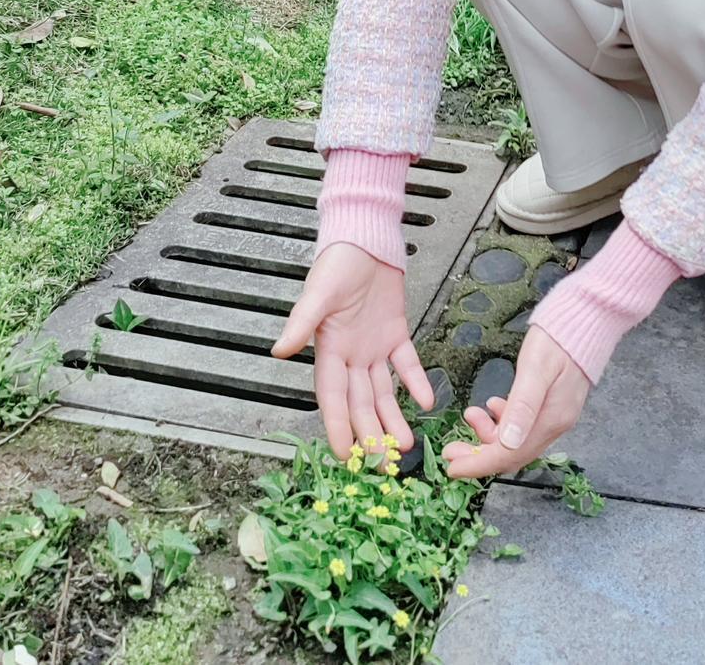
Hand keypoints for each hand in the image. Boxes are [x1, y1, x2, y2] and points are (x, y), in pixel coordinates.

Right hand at [270, 241, 434, 459]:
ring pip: (384, 392)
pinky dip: (416, 381)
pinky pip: (407, 363)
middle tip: (383, 465)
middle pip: (361, 404)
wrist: (364, 239)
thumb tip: (279, 351)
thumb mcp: (318, 293)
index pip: (333, 399)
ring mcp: (374, 346)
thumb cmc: (336, 263)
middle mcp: (351, 354)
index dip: (338, 428)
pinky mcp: (395, 332)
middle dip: (371, 435)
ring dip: (393, 417)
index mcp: (329, 349)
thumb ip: (302, 323)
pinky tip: (426, 401)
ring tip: (405, 444)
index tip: (345, 457)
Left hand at [441, 324, 591, 480]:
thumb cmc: (558, 340)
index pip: (509, 454)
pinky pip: (523, 427)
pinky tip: (493, 406)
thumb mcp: (535, 369)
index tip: (452, 468)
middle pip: (512, 453)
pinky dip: (503, 423)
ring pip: (516, 441)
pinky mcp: (552, 406)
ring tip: (471, 414)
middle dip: (478, 455)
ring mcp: (555, 416)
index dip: (478, 464)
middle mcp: (555, 424)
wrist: (586, 319)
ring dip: (489, 435)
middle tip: (451, 449)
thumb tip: (508, 442)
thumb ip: (523, 405)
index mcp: (551, 420)